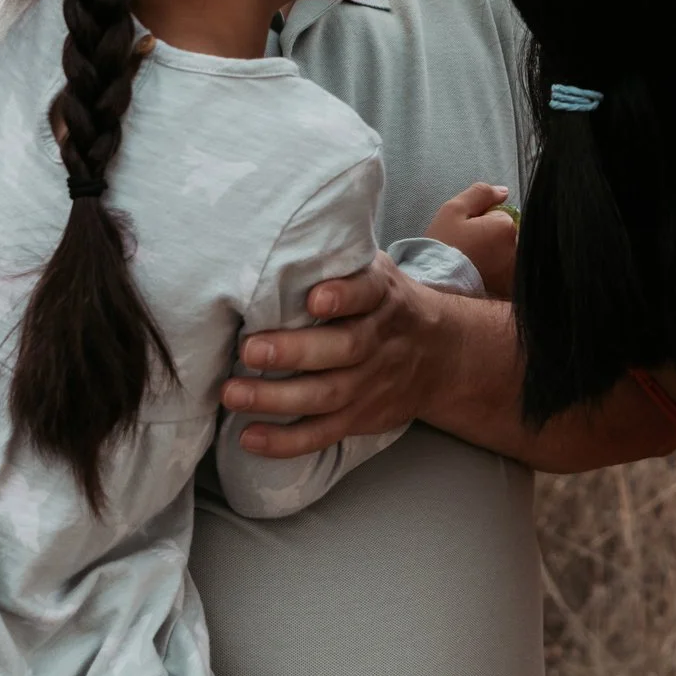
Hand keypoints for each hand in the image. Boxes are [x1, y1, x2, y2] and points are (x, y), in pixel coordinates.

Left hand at [223, 253, 449, 456]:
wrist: (442, 355)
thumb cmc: (386, 304)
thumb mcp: (377, 272)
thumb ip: (340, 261)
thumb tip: (276, 234)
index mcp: (382, 297)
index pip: (367, 293)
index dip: (343, 296)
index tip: (315, 299)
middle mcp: (379, 340)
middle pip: (343, 348)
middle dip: (294, 351)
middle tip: (249, 349)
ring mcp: (371, 383)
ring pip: (327, 395)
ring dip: (277, 398)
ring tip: (233, 393)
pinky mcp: (360, 417)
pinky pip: (323, 433)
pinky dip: (287, 441)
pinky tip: (250, 438)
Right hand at [426, 182, 516, 299]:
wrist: (434, 286)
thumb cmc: (442, 247)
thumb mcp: (453, 211)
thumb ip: (480, 194)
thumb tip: (503, 191)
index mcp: (505, 228)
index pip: (502, 216)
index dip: (483, 222)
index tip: (468, 232)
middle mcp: (517, 251)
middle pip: (508, 237)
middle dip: (491, 239)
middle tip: (469, 249)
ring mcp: (515, 273)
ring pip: (508, 256)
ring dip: (495, 257)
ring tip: (473, 265)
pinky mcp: (509, 290)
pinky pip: (506, 275)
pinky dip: (495, 274)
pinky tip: (478, 277)